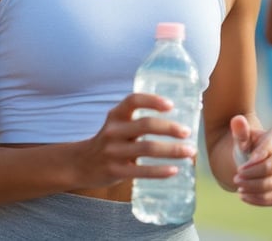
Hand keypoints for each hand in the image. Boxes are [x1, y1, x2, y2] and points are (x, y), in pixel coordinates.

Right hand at [74, 93, 196, 188]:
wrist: (81, 164)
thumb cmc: (109, 142)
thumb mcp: (117, 125)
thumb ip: (138, 121)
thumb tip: (177, 120)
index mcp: (115, 115)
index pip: (133, 100)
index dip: (152, 100)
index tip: (171, 105)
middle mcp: (113, 130)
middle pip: (146, 125)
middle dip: (170, 128)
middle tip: (188, 132)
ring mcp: (113, 151)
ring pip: (148, 148)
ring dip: (172, 150)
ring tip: (190, 152)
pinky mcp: (115, 170)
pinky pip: (142, 171)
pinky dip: (160, 171)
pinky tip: (175, 170)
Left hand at [229, 115, 271, 206]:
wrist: (248, 159)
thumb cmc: (246, 144)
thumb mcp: (241, 136)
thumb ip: (240, 129)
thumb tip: (237, 119)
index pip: (270, 147)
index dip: (256, 158)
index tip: (241, 167)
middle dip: (252, 174)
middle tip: (236, 177)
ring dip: (253, 187)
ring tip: (238, 186)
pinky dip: (258, 199)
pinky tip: (243, 196)